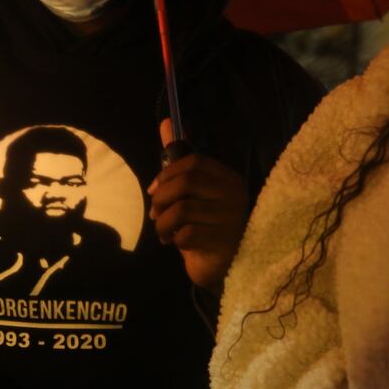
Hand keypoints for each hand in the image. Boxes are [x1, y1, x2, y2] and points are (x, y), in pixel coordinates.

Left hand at [147, 119, 247, 294]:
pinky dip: (174, 239)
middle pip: (186, 183)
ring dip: (163, 223)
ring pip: (183, 210)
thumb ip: (178, 159)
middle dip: (161, 198)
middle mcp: (235, 195)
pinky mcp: (225, 244)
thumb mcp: (189, 190)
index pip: (195, 161)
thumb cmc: (202, 223)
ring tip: (164, 231)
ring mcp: (233, 220)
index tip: (154, 190)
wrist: (218, 266)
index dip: (166, 174)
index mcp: (227, 178)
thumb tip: (165, 122)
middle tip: (155, 214)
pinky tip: (176, 243)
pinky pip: (187, 234)